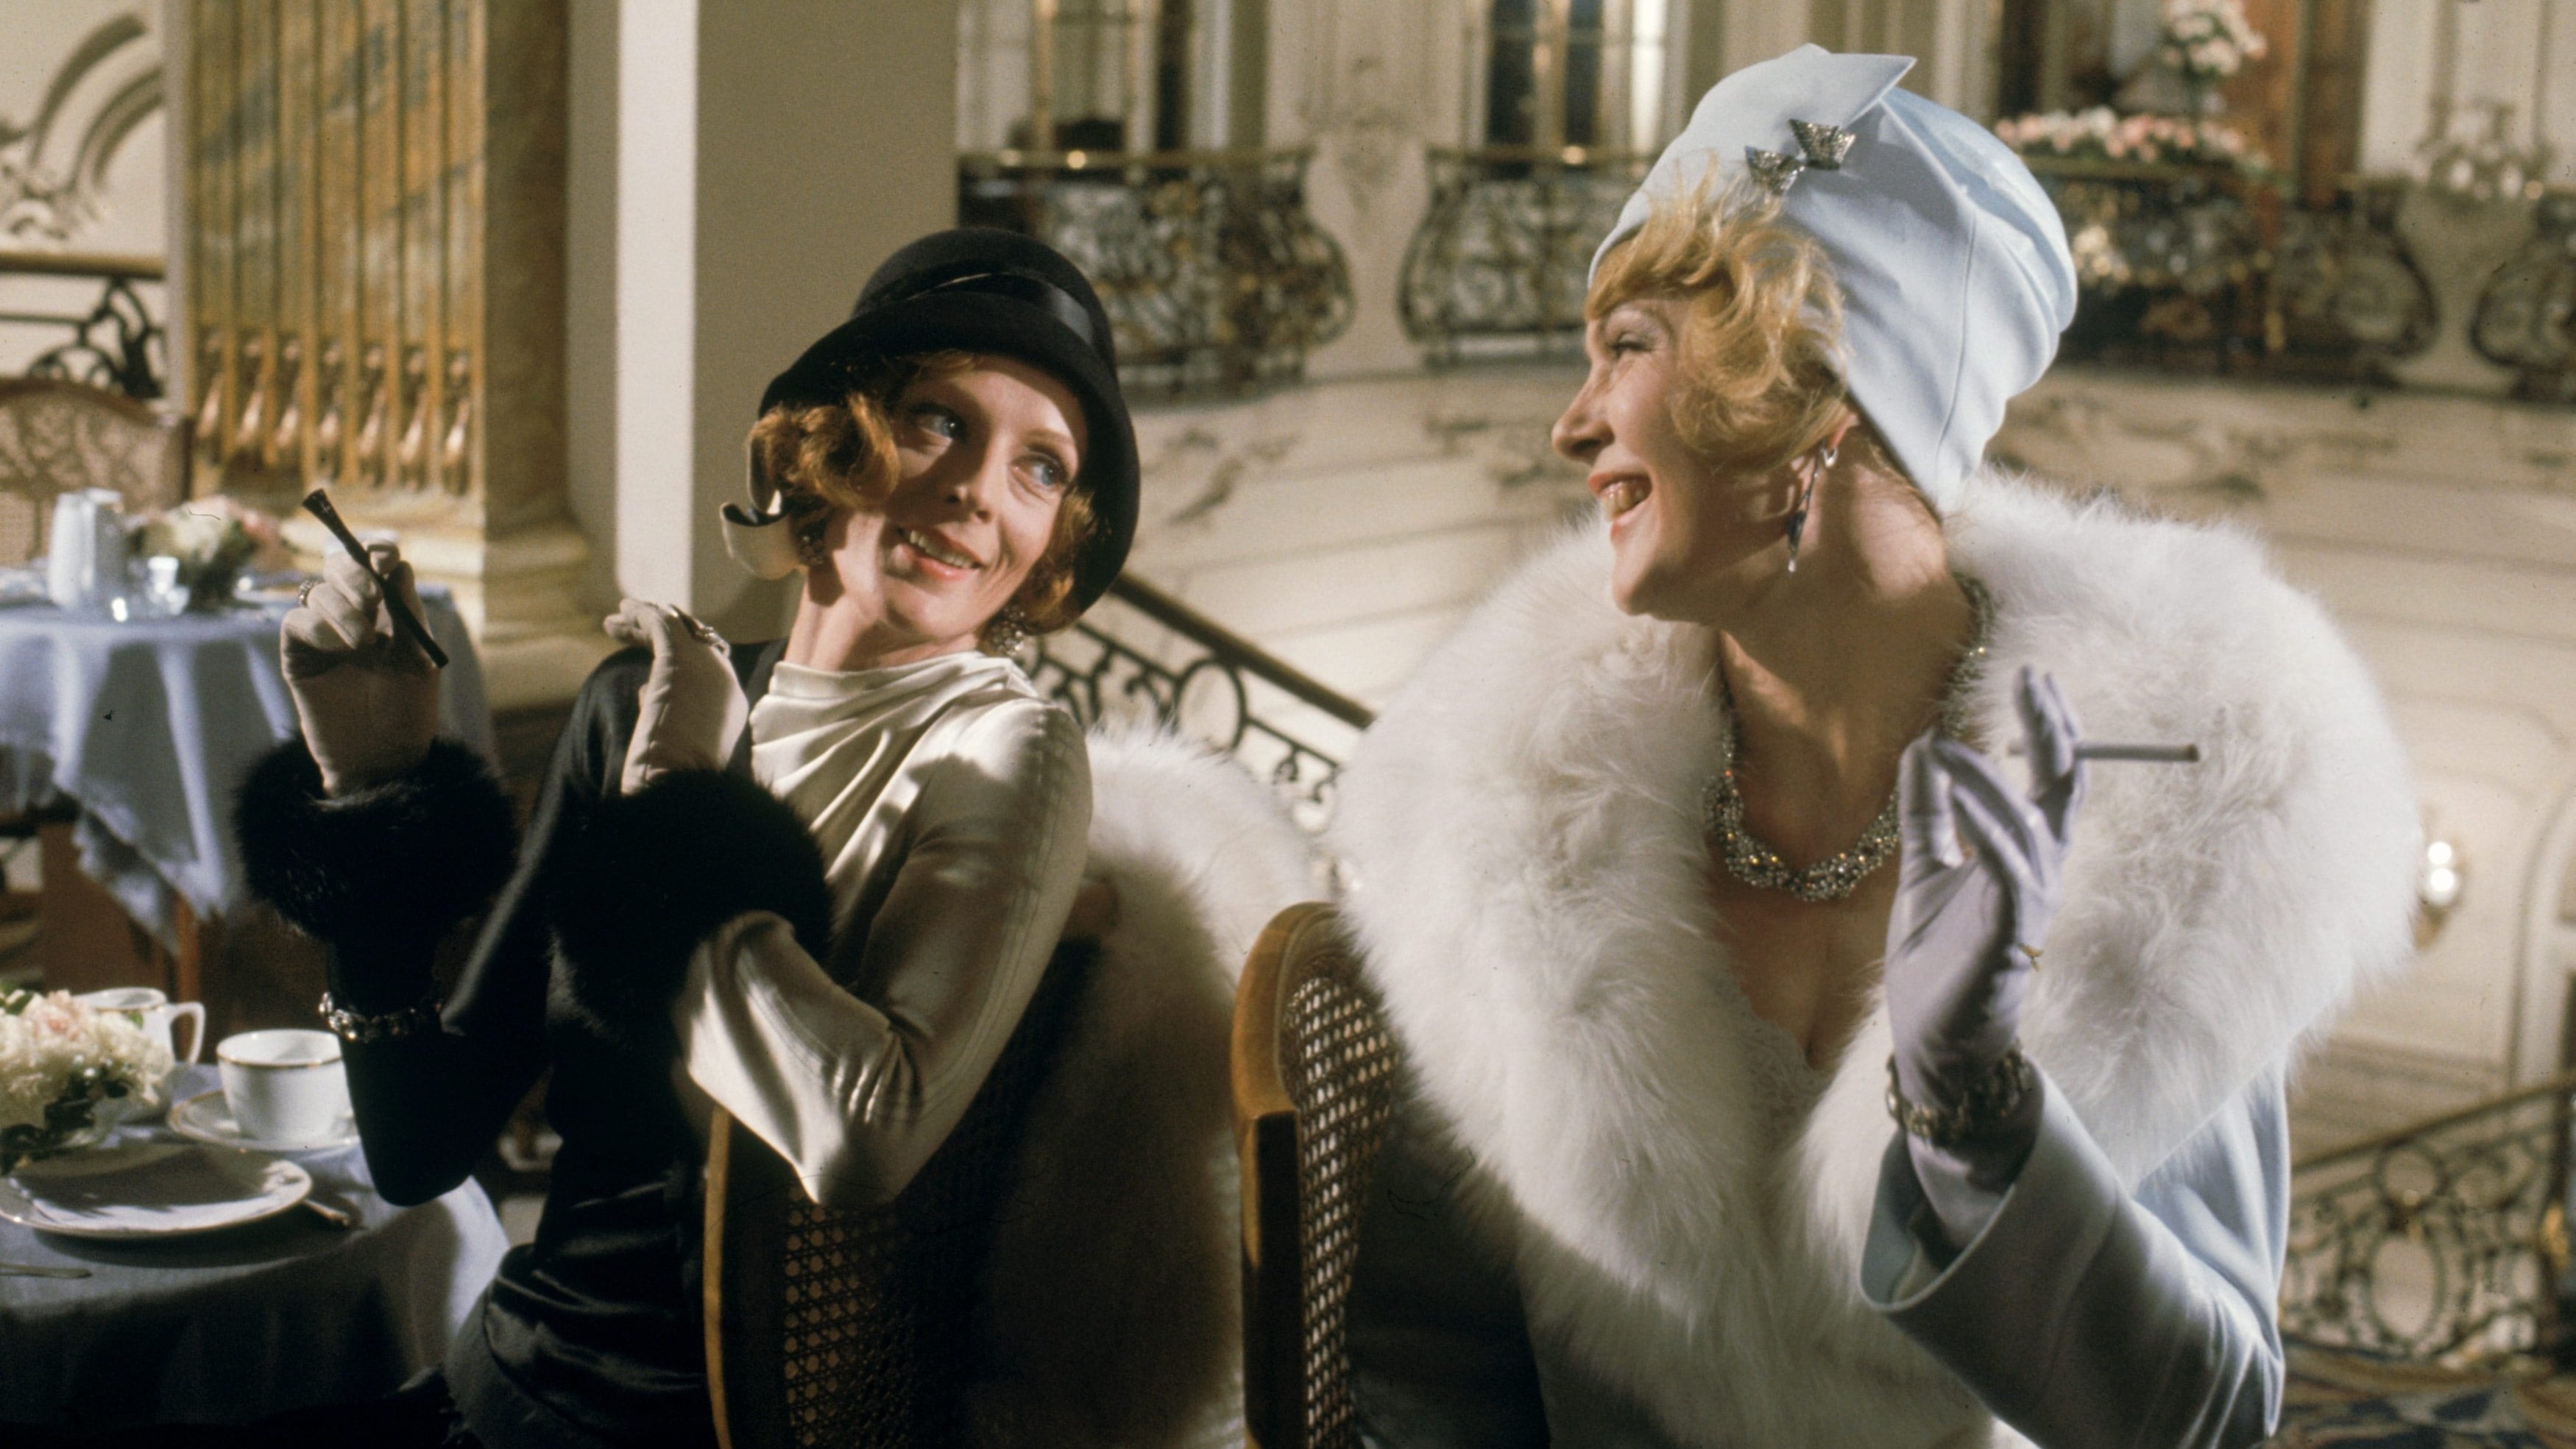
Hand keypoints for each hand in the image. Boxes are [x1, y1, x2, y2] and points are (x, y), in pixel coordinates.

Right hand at [280, 543, 438, 795]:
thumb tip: (398, 565)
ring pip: (318, 591)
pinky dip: (317, 625)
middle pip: (339, 565)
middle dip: (354, 573)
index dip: (377, 552)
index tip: (385, 560)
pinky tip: (339, 647)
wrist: (381, 756)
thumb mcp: (418, 662)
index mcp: (389, 610)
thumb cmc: (407, 711)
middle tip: (373, 597)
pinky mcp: (298, 654)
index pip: (377, 563)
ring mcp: (323, 632)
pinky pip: (296, 621)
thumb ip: (408, 615)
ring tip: (363, 644)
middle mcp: (354, 614)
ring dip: (343, 610)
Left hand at [605, 599, 747, 794]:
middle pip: (693, 640)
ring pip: (676, 628)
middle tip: (632, 622)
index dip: (677, 650)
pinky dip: (640, 615)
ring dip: (645, 617)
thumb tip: (645, 692)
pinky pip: (661, 624)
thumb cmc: (673, 777)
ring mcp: (705, 667)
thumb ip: (669, 712)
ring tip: (618, 615)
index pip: (705, 663)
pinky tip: (620, 614)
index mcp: (729, 704)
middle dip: (663, 628)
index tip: (650, 647)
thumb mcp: (678, 741)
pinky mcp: (680, 659)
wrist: (677, 783)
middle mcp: (723, 680)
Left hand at [1886, 667, 2084, 1116]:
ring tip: (1945, 746)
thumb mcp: (1924, 868)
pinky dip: (1984, 825)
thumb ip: (1925, 812)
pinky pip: (2005, 866)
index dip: (2048, 728)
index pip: (2050, 781)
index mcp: (2023, 856)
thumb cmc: (1937, 959)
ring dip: (1985, 777)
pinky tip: (1957, 792)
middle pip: (2061, 789)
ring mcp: (2029, 902)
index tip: (2033, 678)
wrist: (1934, 1039)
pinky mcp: (2009, 932)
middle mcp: (2039, 872)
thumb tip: (1921, 746)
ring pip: (2024, 822)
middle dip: (2052, 731)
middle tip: (2033, 678)